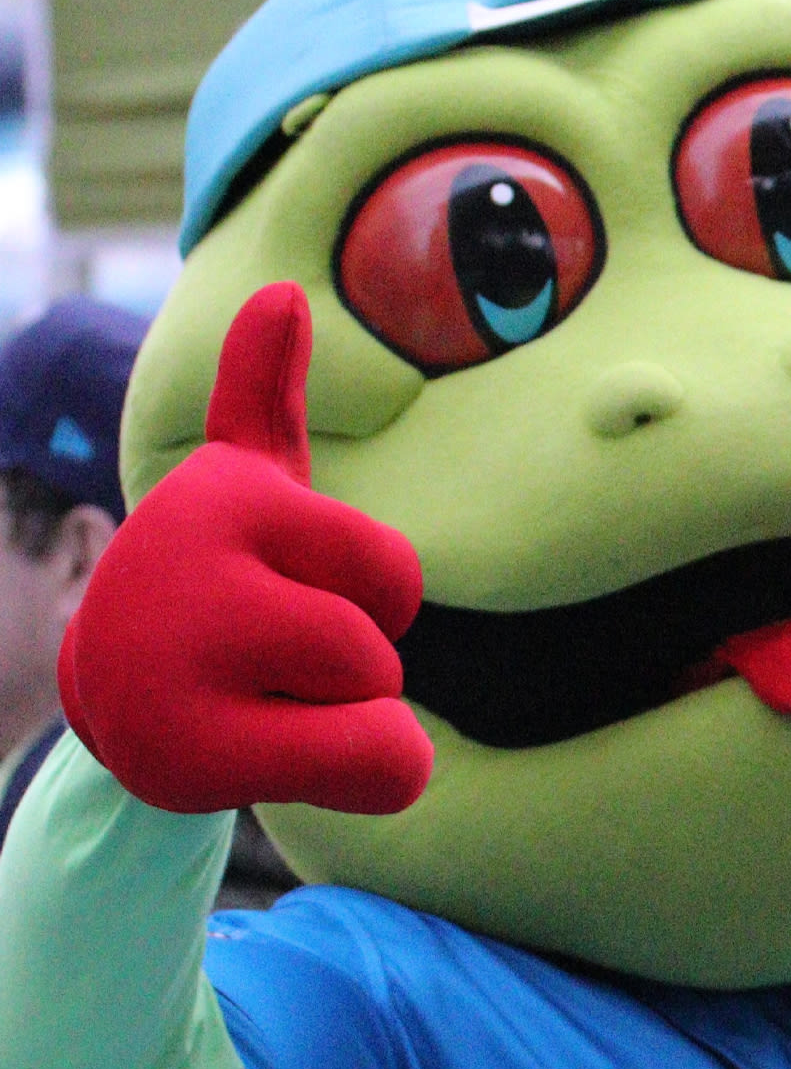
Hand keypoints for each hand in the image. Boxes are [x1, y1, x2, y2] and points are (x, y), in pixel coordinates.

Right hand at [59, 283, 431, 815]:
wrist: (116, 693)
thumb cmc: (220, 583)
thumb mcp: (248, 489)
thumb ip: (264, 397)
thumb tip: (281, 292)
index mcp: (226, 499)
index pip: (397, 577)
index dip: (374, 603)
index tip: (297, 594)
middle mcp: (191, 568)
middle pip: (380, 652)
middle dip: (353, 672)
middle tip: (269, 663)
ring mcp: (179, 664)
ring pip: (381, 715)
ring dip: (341, 723)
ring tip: (257, 700)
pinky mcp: (186, 755)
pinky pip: (379, 768)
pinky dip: (363, 776)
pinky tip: (264, 752)